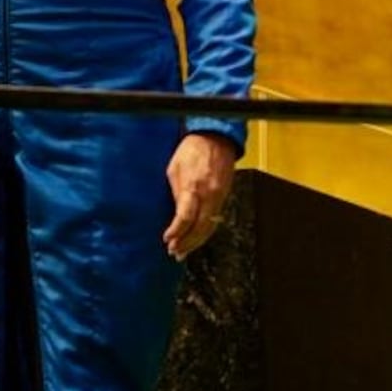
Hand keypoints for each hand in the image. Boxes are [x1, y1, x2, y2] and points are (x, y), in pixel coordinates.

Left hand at [162, 131, 238, 259]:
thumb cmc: (191, 150)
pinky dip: (205, 232)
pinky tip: (197, 238)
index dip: (176, 232)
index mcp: (193, 186)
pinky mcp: (224, 197)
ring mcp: (219, 197)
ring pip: (210, 227)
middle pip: (200, 228)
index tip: (167, 239)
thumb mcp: (174, 169)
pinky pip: (215, 219)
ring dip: (196, 242)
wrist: (215, 138)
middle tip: (174, 252)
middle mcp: (209, 194)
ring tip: (184, 252)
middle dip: (186, 243)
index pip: (185, 217)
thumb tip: (175, 215)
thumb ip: (176, 194)